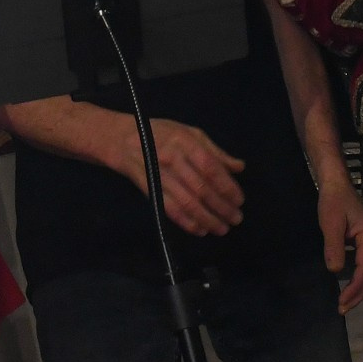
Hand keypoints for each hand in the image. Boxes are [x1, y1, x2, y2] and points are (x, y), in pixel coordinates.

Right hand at [121, 120, 244, 236]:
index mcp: (185, 142)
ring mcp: (159, 176)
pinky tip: (201, 230)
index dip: (227, 186)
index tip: (239, 200)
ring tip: (222, 228)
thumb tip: (239, 167)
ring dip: (207, 219)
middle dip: (221, 207)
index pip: (210, 168)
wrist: (123, 141)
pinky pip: (170, 210)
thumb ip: (214, 151)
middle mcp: (172, 159)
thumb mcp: (189, 132)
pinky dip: (187, 222)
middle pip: (201, 188)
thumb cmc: (161, 133)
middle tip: (236, 218)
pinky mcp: (150, 191)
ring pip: (187, 203)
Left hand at [317, 175, 362, 312]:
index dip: (355, 288)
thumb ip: (333, 246)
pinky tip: (350, 287)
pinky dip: (360, 279)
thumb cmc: (333, 202)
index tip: (342, 302)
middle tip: (343, 309)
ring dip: (360, 288)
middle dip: (359, 293)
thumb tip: (335, 270)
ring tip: (346, 303)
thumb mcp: (330, 223)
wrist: (337, 185)